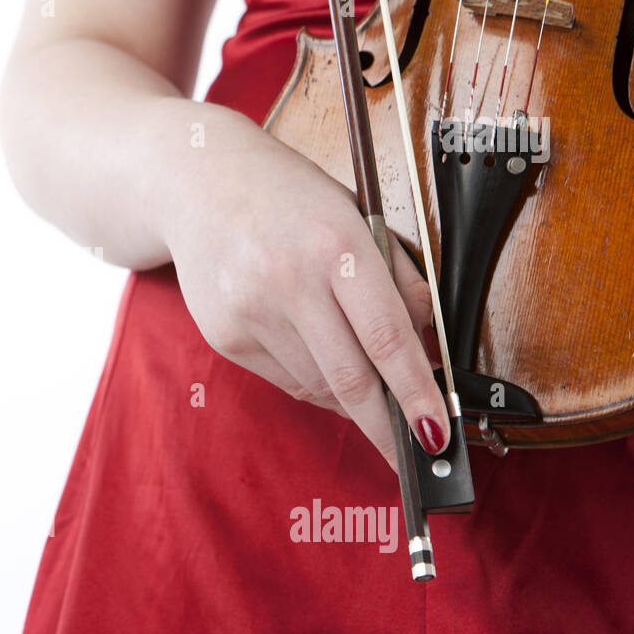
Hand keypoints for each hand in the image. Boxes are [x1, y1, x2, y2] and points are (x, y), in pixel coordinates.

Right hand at [159, 128, 447, 468]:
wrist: (196, 180)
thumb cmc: (287, 196)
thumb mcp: (356, 216)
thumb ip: (399, 280)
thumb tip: (429, 353)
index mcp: (335, 244)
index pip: (386, 336)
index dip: (417, 392)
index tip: (437, 430)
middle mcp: (288, 279)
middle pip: (349, 378)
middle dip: (387, 425)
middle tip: (414, 453)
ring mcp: (249, 311)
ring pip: (317, 385)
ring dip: (350, 398)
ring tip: (365, 385)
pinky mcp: (223, 334)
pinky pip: (283, 379)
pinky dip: (312, 381)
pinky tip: (317, 357)